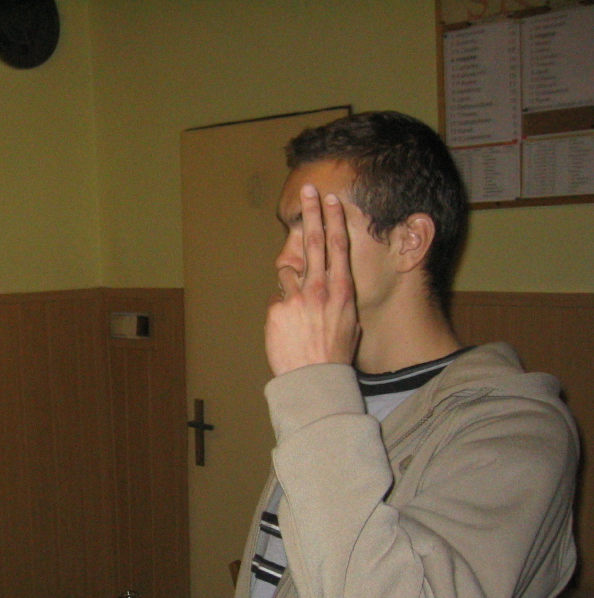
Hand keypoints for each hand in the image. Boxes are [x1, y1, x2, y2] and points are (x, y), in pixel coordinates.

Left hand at [266, 184, 359, 376]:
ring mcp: (297, 297)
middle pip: (315, 241)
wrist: (314, 378)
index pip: (339, 247)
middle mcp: (320, 288)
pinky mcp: (277, 309)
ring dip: (290, 284)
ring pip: (288, 272)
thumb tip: (332, 284)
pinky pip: (276, 298)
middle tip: (308, 190)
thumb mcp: (349, 322)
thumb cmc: (334, 355)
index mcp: (342, 291)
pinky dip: (280, 308)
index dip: (334, 220)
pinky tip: (288, 328)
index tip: (331, 200)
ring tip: (298, 311)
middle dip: (311, 213)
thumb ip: (339, 298)